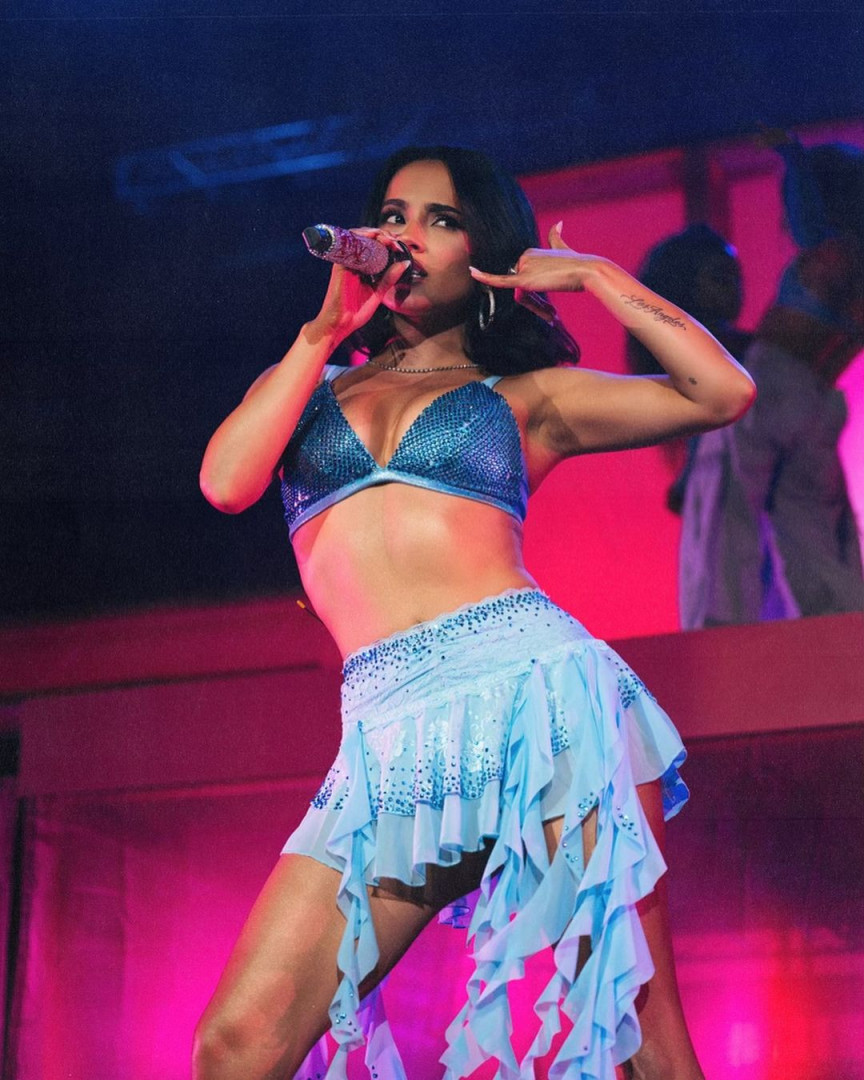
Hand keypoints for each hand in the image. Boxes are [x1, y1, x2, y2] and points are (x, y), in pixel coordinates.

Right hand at [310, 228, 408, 343]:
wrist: (339, 324)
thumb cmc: (355, 312)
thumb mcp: (378, 293)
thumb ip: (389, 279)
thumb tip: (405, 264)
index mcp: (363, 268)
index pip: (375, 248)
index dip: (388, 242)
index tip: (400, 246)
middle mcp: (353, 262)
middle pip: (367, 238)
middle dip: (383, 235)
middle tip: (395, 240)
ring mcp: (346, 262)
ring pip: (357, 236)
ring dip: (373, 233)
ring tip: (386, 238)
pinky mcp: (339, 264)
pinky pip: (348, 244)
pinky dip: (361, 237)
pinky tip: (373, 238)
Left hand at [468, 223, 608, 321]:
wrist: (586, 270)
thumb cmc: (578, 265)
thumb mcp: (563, 249)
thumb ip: (556, 237)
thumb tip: (558, 223)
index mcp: (529, 253)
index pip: (524, 281)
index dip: (536, 297)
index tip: (549, 308)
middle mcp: (524, 257)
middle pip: (521, 290)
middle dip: (535, 304)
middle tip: (551, 313)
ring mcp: (523, 267)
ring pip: (521, 297)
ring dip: (535, 308)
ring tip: (551, 312)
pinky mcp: (523, 279)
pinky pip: (501, 281)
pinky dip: (486, 277)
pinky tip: (473, 272)